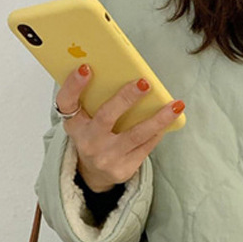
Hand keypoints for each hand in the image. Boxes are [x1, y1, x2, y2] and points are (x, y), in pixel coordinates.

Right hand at [55, 64, 185, 191]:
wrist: (94, 173)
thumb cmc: (94, 136)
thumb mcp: (86, 119)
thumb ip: (96, 100)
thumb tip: (125, 73)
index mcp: (74, 124)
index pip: (67, 102)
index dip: (74, 85)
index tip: (87, 68)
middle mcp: (88, 141)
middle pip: (106, 117)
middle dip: (126, 98)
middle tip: (145, 83)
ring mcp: (106, 157)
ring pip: (136, 134)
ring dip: (159, 118)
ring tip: (175, 105)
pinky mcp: (123, 169)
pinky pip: (146, 146)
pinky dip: (159, 131)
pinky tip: (170, 119)